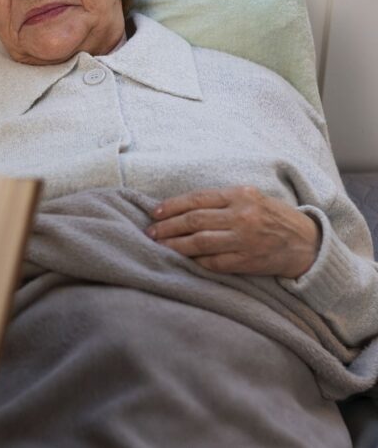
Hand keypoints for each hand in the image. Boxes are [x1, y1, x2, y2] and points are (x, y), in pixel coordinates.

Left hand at [146, 186, 319, 278]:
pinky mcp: (247, 261)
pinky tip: (182, 260)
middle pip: (194, 220)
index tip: (155, 212)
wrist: (307, 243)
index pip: (197, 199)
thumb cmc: (272, 218)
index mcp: (240, 195)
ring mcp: (245, 240)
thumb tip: (181, 207)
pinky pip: (213, 262)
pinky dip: (195, 261)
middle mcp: (242, 216)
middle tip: (150, 232)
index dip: (172, 206)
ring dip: (175, 245)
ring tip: (159, 246)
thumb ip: (221, 200)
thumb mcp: (251, 198)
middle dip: (167, 227)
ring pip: (200, 242)